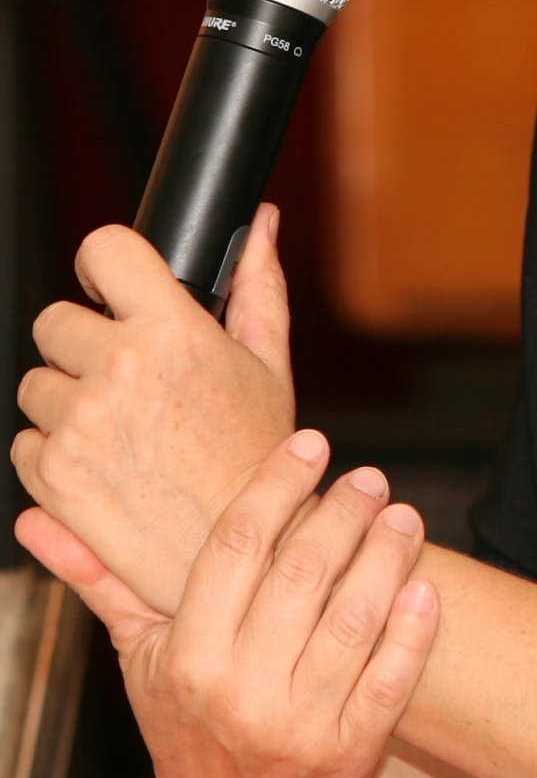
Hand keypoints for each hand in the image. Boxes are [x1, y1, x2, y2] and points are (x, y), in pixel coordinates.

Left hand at [12, 207, 295, 612]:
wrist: (247, 555)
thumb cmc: (260, 459)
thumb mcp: (269, 362)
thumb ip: (257, 283)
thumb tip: (259, 222)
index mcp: (171, 331)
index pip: (103, 249)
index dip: (104, 266)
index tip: (109, 286)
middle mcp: (118, 371)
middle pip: (56, 322)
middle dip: (83, 346)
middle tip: (124, 380)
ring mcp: (79, 425)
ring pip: (36, 384)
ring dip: (67, 402)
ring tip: (121, 432)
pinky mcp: (52, 476)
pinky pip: (26, 444)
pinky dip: (54, 455)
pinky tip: (105, 467)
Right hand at [19, 432, 439, 777]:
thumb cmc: (190, 722)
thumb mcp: (141, 658)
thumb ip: (102, 583)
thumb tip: (37, 518)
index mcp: (188, 658)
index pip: (235, 548)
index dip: (276, 486)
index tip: (309, 444)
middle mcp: (240, 692)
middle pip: (301, 576)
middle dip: (342, 514)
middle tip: (369, 477)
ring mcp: (299, 726)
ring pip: (353, 622)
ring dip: (385, 559)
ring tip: (403, 515)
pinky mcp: (351, 754)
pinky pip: (391, 681)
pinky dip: (413, 630)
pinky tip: (425, 586)